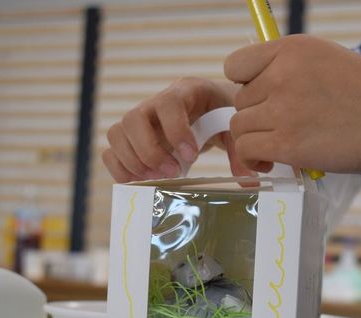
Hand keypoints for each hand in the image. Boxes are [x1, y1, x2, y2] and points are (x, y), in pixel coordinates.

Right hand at [103, 77, 251, 182]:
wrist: (209, 108)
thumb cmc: (220, 114)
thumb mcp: (233, 126)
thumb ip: (239, 150)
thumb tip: (248, 180)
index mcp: (184, 92)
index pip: (168, 104)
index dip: (175, 130)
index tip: (191, 156)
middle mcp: (154, 103)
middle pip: (133, 118)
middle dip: (150, 151)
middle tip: (172, 172)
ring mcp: (139, 120)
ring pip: (117, 133)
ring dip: (133, 161)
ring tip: (156, 179)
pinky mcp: (131, 138)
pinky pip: (111, 150)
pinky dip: (120, 168)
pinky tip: (140, 182)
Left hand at [224, 34, 360, 173]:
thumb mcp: (329, 61)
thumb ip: (293, 71)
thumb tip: (261, 91)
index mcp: (292, 49)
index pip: (236, 65)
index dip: (246, 85)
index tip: (265, 99)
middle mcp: (282, 74)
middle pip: (239, 100)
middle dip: (257, 116)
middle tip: (282, 129)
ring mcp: (284, 109)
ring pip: (239, 127)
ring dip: (255, 140)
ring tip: (276, 149)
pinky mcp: (288, 143)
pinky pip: (247, 150)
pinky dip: (253, 160)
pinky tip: (270, 163)